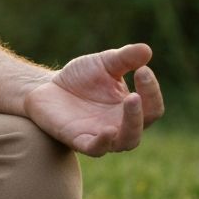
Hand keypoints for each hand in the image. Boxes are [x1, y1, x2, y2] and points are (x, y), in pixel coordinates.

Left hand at [23, 43, 163, 156]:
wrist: (47, 88)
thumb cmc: (81, 78)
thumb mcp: (103, 63)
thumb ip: (124, 58)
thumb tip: (146, 49)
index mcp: (131, 107)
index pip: (152, 105)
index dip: (151, 90)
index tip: (142, 70)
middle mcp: (121, 125)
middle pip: (143, 125)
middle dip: (143, 109)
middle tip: (137, 92)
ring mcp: (102, 135)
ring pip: (127, 140)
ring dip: (132, 124)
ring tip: (131, 101)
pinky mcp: (80, 141)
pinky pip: (97, 149)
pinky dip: (104, 142)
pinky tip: (108, 130)